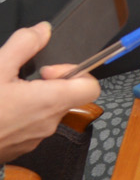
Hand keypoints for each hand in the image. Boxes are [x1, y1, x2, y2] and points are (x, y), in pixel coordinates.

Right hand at [0, 24, 100, 159]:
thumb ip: (24, 44)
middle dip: (48, 83)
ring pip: (46, 112)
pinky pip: (30, 127)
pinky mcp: (19, 149)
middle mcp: (47, 123)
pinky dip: (21, 115)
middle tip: (21, 78)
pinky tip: (0, 109)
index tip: (48, 69)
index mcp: (49, 102)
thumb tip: (42, 30)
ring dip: (33, 99)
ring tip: (6, 93)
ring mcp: (34, 139)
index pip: (90, 87)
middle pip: (67, 97)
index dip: (76, 71)